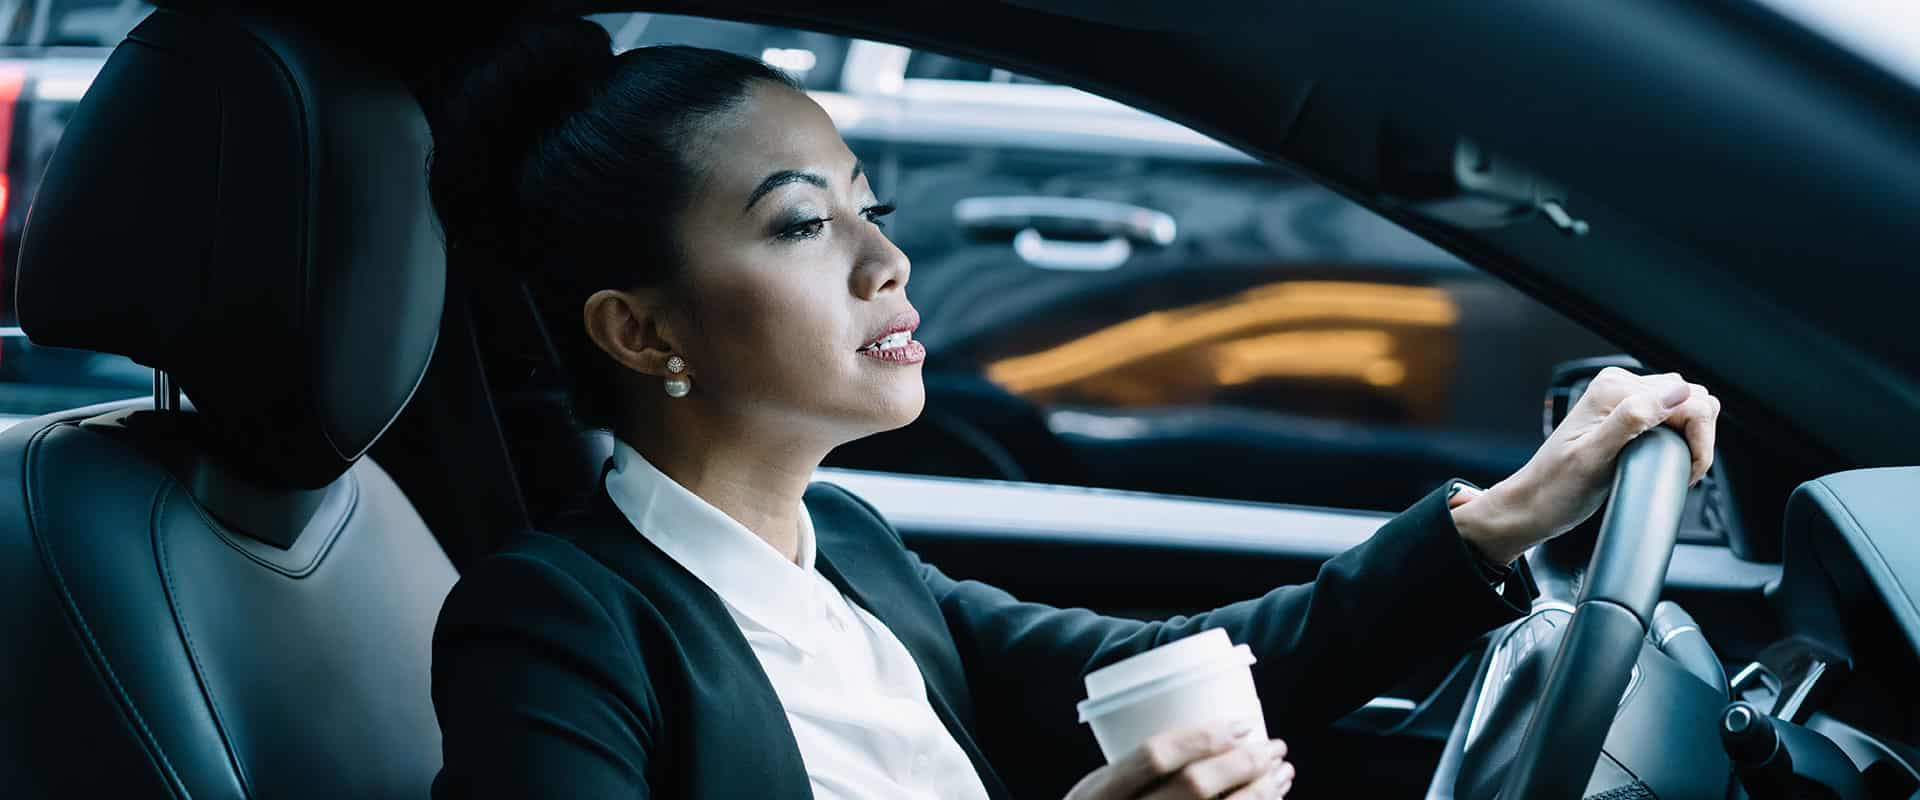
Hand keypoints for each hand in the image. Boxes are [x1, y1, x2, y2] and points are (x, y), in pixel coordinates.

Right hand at [1064, 720, 1292, 799]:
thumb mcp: (1097, 792)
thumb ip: (1135, 771)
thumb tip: (1214, 737)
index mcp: (1099, 795)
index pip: (1154, 756)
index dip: (1202, 737)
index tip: (1241, 724)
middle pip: (1193, 786)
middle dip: (1242, 762)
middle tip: (1272, 747)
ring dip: (1261, 792)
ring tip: (1280, 773)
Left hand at [1451, 368, 1720, 563]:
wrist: (1533, 504)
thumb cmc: (1557, 487)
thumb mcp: (1594, 457)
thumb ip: (1633, 419)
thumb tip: (1677, 392)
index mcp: (1614, 389)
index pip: (1690, 399)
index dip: (1699, 438)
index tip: (1686, 470)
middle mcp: (1620, 387)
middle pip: (1694, 400)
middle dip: (1699, 438)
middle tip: (1681, 472)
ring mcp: (1624, 401)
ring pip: (1687, 408)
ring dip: (1692, 440)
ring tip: (1674, 469)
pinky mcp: (1627, 418)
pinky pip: (1672, 419)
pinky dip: (1680, 441)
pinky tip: (1666, 462)